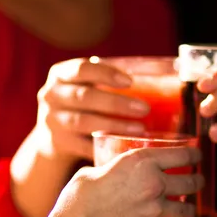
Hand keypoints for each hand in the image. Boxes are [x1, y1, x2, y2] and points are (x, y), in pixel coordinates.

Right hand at [36, 57, 150, 158]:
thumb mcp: (88, 87)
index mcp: (61, 74)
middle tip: (144, 108)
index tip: (131, 82)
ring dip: (114, 125)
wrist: (54, 137)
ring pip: (84, 122)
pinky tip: (124, 147)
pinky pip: (83, 146)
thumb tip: (164, 78)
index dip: (107, 74)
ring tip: (139, 129)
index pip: (82, 69)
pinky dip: (105, 146)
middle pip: (85, 96)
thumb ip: (109, 82)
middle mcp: (51, 95)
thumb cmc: (83, 106)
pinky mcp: (57, 143)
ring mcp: (51, 120)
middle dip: (117, 103)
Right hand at [55, 146, 203, 216]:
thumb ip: (111, 169)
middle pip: (189, 182)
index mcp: (143, 161)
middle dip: (198, 182)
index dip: (194, 155)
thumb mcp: (98, 168)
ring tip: (190, 211)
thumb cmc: (82, 192)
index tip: (198, 157)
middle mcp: (154, 182)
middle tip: (200, 182)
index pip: (181, 155)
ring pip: (185, 209)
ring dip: (189, 210)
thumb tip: (108, 172)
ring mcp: (155, 207)